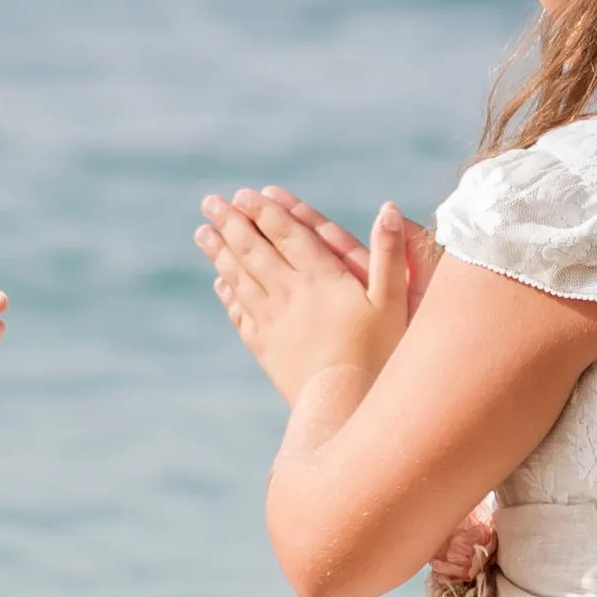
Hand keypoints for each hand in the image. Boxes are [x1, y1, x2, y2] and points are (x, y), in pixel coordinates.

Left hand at [196, 188, 417, 411]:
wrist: (342, 403)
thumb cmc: (378, 352)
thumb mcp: (393, 301)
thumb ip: (389, 255)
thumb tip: (388, 209)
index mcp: (319, 277)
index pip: (286, 233)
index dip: (264, 211)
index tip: (243, 194)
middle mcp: (288, 293)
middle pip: (252, 250)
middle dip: (230, 223)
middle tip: (210, 202)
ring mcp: (271, 320)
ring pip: (239, 277)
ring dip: (219, 253)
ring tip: (203, 234)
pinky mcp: (265, 346)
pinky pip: (240, 313)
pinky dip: (228, 294)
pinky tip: (221, 284)